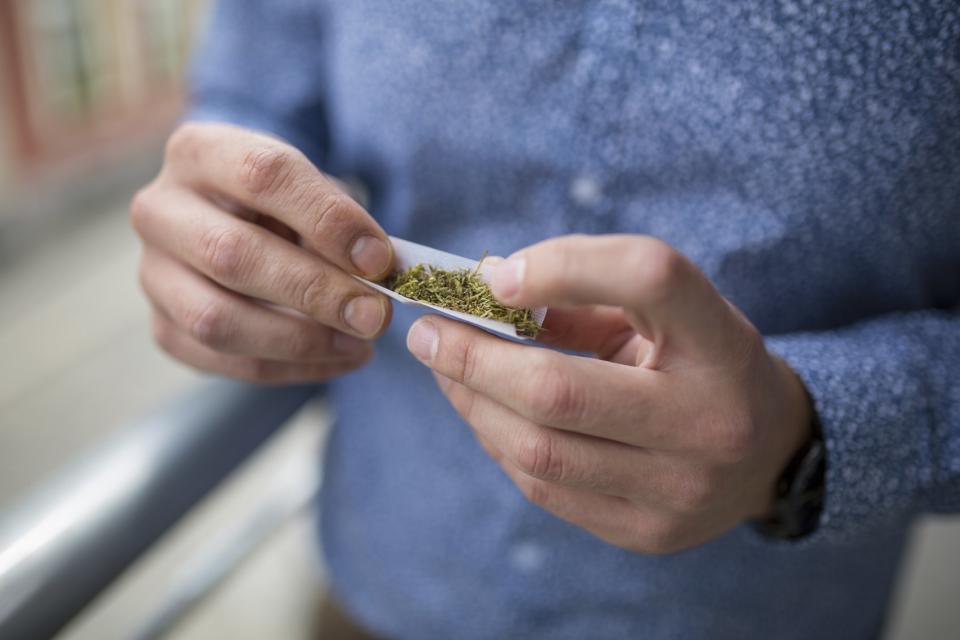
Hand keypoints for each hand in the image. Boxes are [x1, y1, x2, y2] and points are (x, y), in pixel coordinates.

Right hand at [131, 122, 392, 382]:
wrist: (236, 224)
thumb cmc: (286, 205)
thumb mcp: (312, 192)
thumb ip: (341, 224)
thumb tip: (380, 273)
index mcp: (200, 152)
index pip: (262, 175)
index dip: (327, 219)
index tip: (379, 259)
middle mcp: (160, 210)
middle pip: (231, 254)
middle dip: (315, 290)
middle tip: (375, 314)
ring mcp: (153, 273)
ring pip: (216, 319)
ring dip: (300, 339)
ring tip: (362, 343)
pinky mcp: (163, 327)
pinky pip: (224, 361)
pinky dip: (289, 368)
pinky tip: (339, 359)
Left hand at [407, 235, 811, 553]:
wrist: (770, 453)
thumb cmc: (701, 360)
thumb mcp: (668, 311)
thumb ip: (586, 289)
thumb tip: (485, 287)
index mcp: (722, 342)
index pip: (648, 277)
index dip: (561, 266)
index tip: (492, 277)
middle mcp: (708, 421)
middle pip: (559, 391)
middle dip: (472, 359)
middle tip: (426, 334)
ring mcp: (678, 490)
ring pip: (539, 451)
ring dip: (473, 405)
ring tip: (445, 371)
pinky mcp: (648, 533)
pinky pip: (545, 489)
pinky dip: (500, 443)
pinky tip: (484, 413)